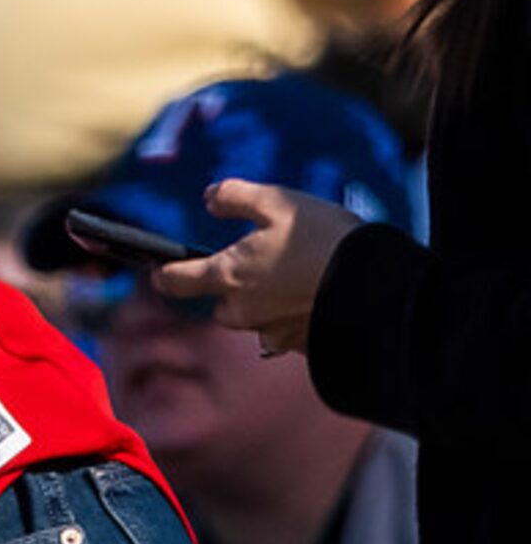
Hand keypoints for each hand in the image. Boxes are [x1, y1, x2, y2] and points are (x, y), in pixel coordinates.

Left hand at [153, 180, 365, 357]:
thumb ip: (235, 197)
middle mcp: (246, 312)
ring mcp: (276, 333)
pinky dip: (298, 317)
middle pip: (223, 304)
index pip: (177, 282)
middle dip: (234, 288)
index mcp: (230, 276)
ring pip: (257, 321)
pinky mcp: (306, 346)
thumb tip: (210, 198)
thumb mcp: (278, 202)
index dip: (165, 274)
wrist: (384, 287)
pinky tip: (321, 297)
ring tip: (300, 276)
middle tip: (265, 262)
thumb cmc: (326, 240)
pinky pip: (290, 333)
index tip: (159, 271)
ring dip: (268, 304)